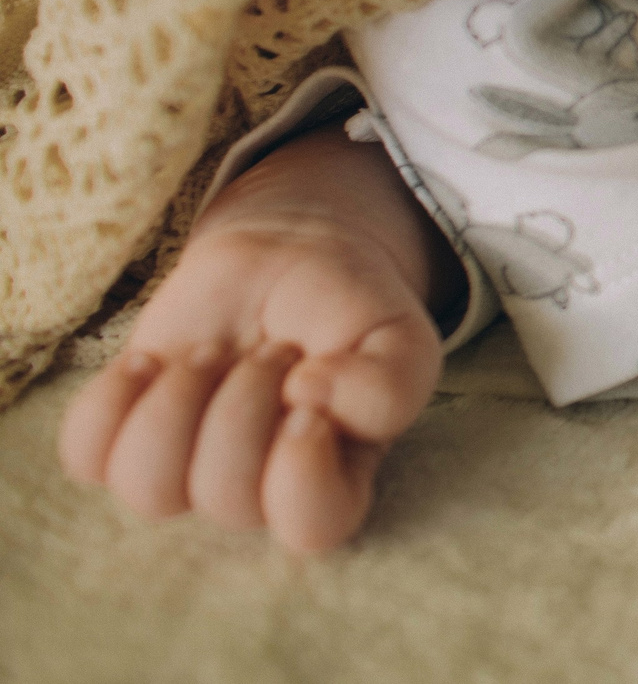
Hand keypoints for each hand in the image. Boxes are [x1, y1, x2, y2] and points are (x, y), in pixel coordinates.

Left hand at [57, 128, 451, 551]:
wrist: (285, 258)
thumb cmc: (349, 310)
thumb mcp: (402, 337)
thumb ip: (387, 386)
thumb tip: (309, 398)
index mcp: (334, 480)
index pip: (312, 527)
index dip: (300, 467)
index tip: (306, 386)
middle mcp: (256, 493)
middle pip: (227, 499)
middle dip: (244, 404)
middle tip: (268, 352)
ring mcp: (184, 470)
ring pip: (149, 489)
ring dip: (179, 402)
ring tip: (210, 355)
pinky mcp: (123, 440)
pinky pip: (87, 458)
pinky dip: (112, 402)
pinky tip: (152, 363)